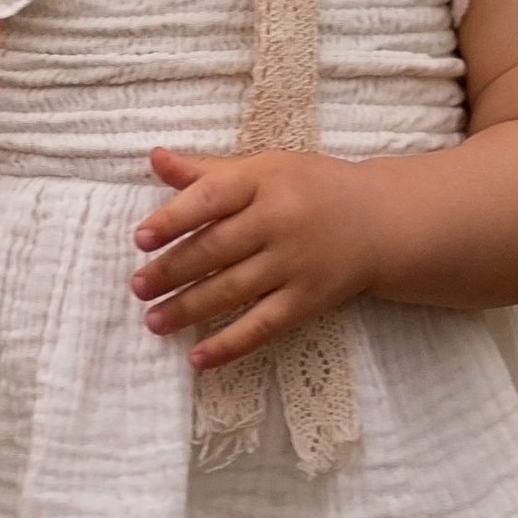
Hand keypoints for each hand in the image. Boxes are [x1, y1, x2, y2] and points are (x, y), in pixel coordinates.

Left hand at [131, 146, 380, 370]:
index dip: (174, 219)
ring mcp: (294, 264)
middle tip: (138, 286)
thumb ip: (206, 171)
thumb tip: (154, 158)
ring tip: (153, 321)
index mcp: (262, 181)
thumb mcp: (263, 168)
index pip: (211, 198)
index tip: (141, 239)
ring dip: (189, 309)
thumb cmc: (309, 188)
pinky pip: (263, 326)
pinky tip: (197, 358)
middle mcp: (278, 221)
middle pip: (216, 249)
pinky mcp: (307, 300)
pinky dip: (229, 345)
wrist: (379, 219)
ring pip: (232, 290)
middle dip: (172, 271)